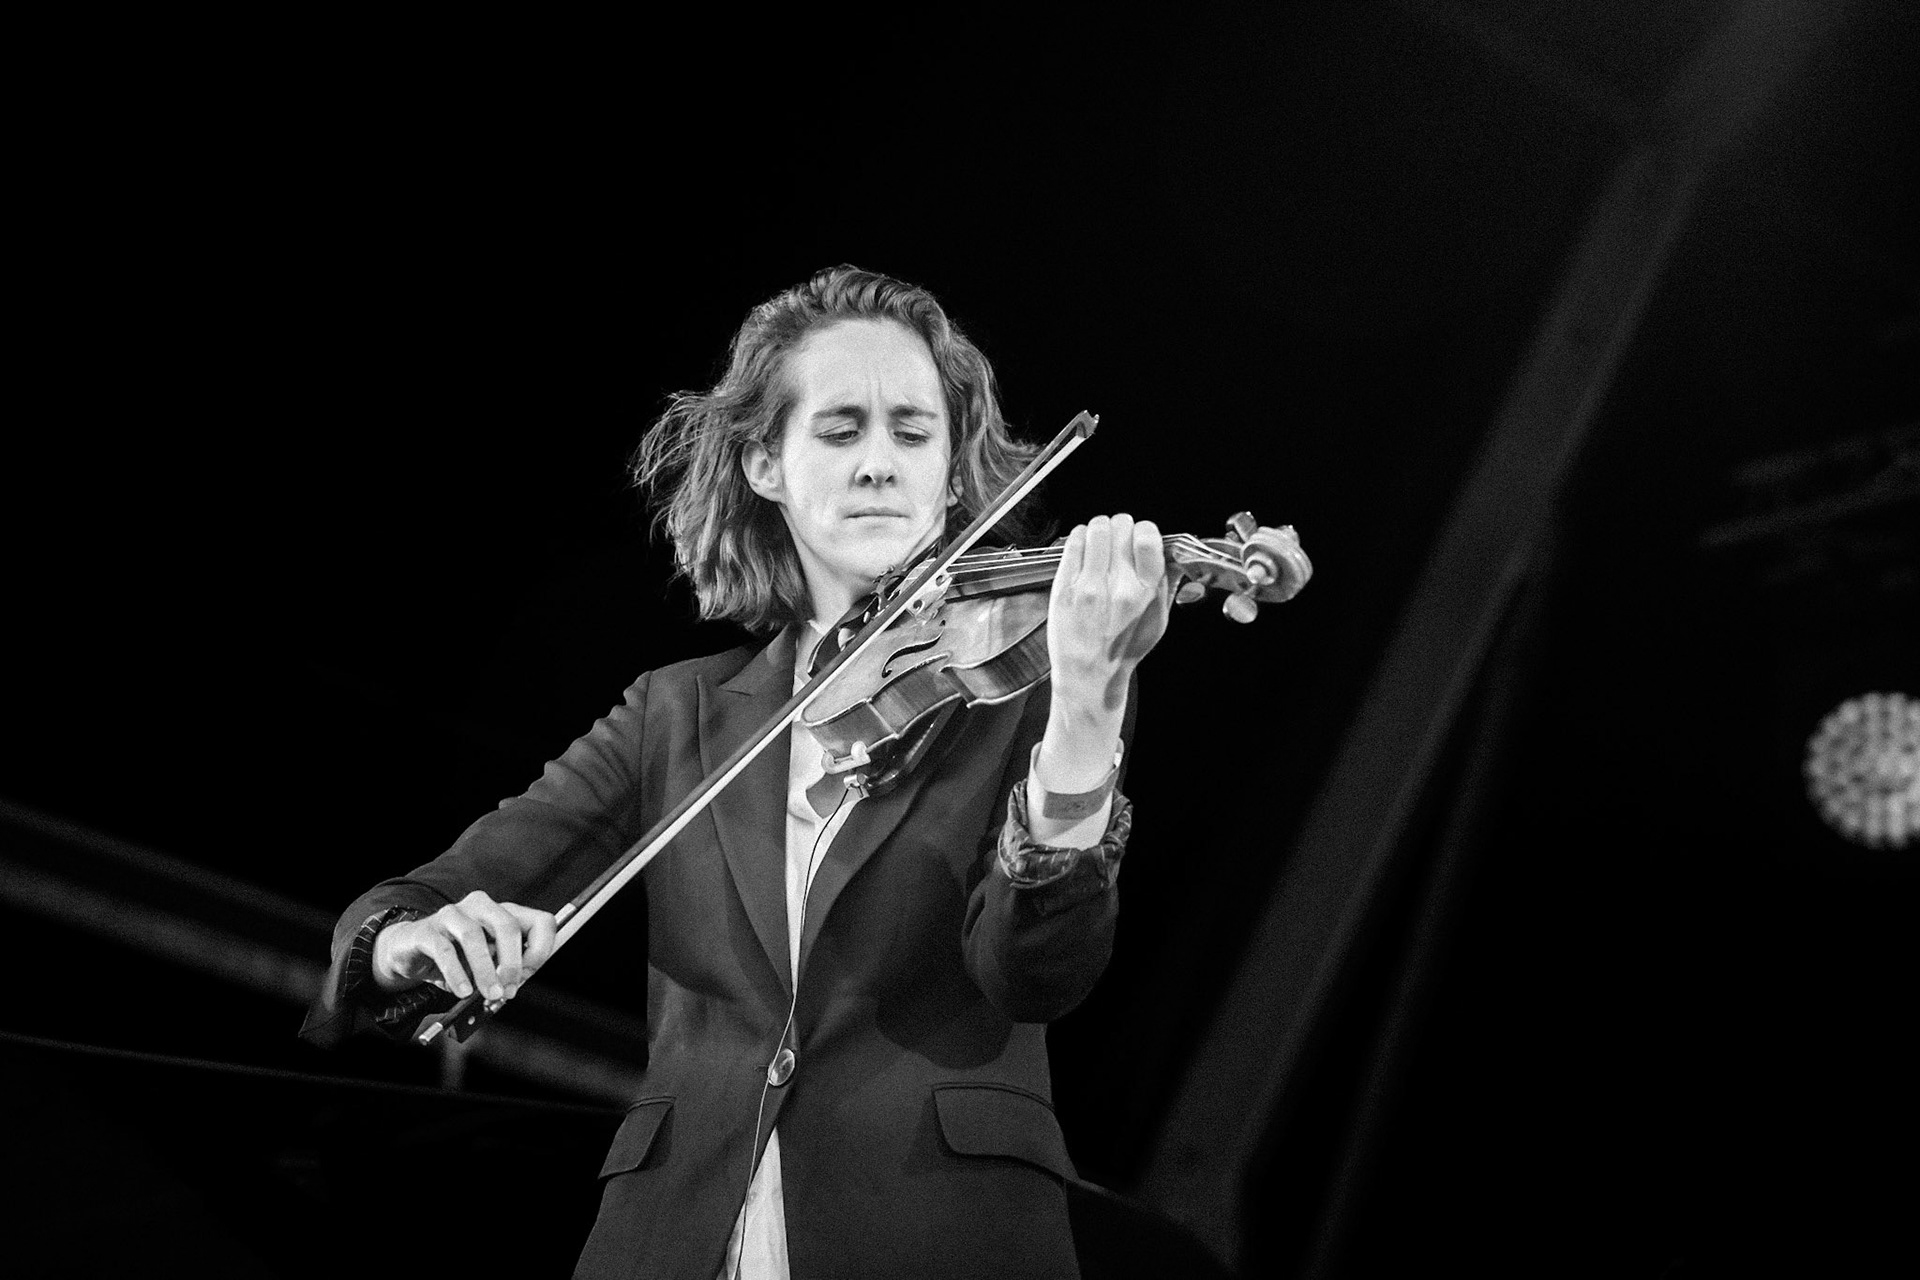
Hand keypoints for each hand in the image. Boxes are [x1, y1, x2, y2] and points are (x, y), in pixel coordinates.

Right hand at [371, 890, 555, 1000]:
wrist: (409, 950)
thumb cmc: (455, 956)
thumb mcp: (488, 963)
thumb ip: (504, 970)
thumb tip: (515, 986)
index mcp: (504, 913)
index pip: (540, 921)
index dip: (541, 950)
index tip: (529, 976)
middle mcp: (481, 907)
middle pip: (508, 925)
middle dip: (512, 963)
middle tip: (508, 991)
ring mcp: (453, 914)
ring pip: (474, 936)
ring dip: (485, 970)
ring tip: (488, 994)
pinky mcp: (427, 929)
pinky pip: (444, 949)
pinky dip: (456, 973)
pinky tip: (462, 991)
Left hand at [1045, 513, 1170, 725]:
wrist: (1089, 674)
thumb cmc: (1123, 648)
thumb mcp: (1159, 620)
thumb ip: (1166, 584)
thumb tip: (1172, 554)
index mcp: (1146, 592)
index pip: (1147, 537)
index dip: (1143, 530)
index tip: (1139, 535)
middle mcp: (1119, 586)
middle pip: (1121, 526)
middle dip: (1120, 528)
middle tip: (1117, 539)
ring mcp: (1089, 585)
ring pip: (1096, 528)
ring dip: (1099, 529)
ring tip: (1099, 541)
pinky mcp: (1065, 586)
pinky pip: (1074, 542)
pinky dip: (1080, 538)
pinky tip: (1084, 548)